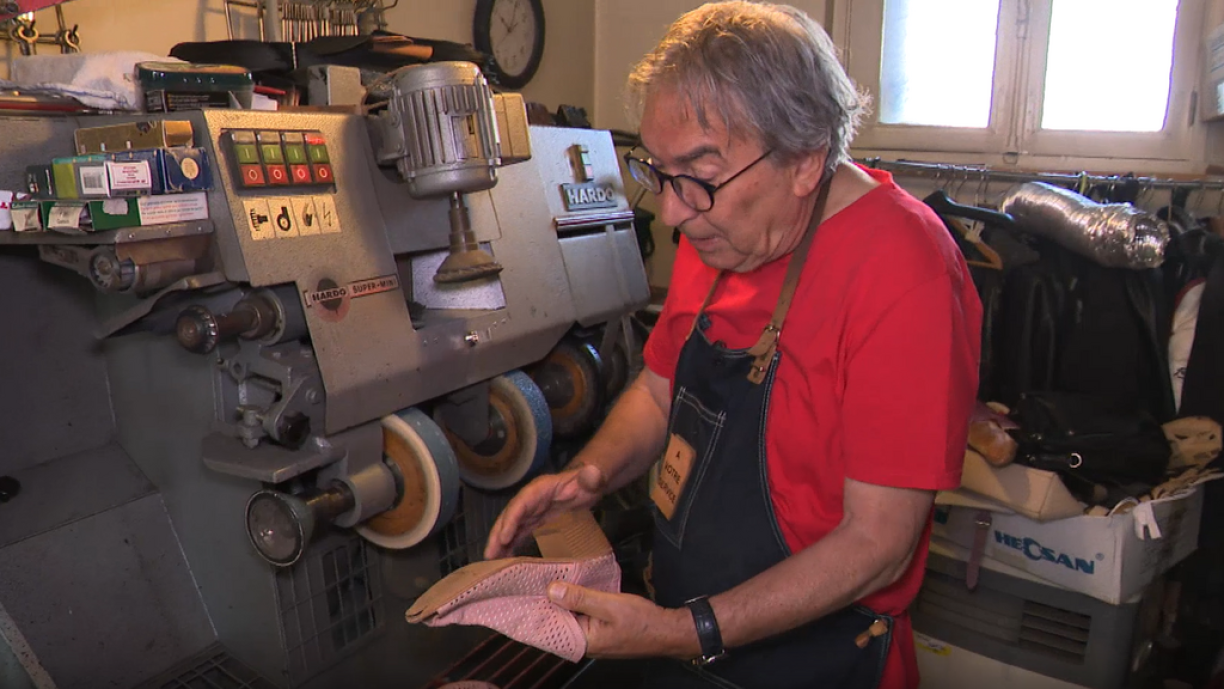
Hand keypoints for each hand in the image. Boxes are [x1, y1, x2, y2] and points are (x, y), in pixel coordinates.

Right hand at [484, 463, 606, 559]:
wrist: (587, 485)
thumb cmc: (589, 480)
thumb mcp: (593, 478)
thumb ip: (591, 478)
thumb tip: (592, 474)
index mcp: (541, 489)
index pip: (521, 503)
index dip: (511, 519)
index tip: (504, 537)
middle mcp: (531, 500)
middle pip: (510, 516)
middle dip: (497, 535)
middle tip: (489, 555)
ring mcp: (531, 511)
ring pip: (510, 527)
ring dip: (500, 543)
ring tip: (492, 562)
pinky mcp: (535, 521)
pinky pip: (519, 533)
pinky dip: (511, 545)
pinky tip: (505, 560)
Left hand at [547, 582, 697, 659]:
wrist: (669, 631)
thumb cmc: (642, 621)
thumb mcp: (609, 605)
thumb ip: (580, 598)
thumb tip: (551, 590)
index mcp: (582, 642)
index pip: (550, 628)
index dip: (538, 608)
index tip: (525, 591)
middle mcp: (584, 644)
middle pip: (558, 621)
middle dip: (548, 602)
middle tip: (534, 579)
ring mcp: (592, 638)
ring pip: (570, 617)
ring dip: (562, 601)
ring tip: (547, 579)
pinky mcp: (600, 631)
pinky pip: (582, 616)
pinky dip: (576, 603)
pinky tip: (571, 588)